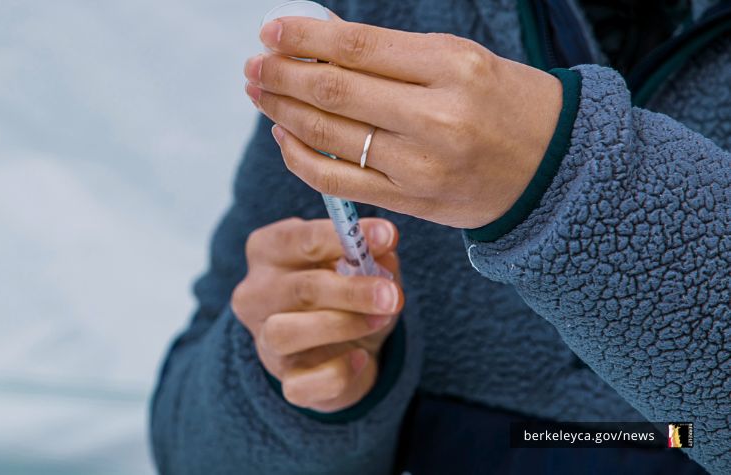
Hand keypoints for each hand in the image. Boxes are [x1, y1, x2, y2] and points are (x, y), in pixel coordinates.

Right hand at [231, 217, 402, 412]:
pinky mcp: (284, 380)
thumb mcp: (359, 262)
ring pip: (286, 333)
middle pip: (298, 288)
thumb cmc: (342, 290)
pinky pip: (303, 383)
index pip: (297, 239)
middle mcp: (255, 294)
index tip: (386, 236)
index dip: (341, 238)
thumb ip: (370, 253)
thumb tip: (385, 251)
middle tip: (391, 293)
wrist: (341, 346)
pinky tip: (361, 358)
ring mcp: (264, 340)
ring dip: (341, 325)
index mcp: (268, 250)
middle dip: (351, 291)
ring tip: (380, 319)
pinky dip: (338, 372)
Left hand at [243, 15, 562, 227]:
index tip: (271, 30)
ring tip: (260, 94)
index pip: (358, 47)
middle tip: (253, 66)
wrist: (554, 170)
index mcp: (452, 67)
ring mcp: (420, 166)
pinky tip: (285, 137)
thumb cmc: (507, 104)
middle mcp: (435, 117)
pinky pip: (338, 181)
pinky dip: (302, 159)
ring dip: (283, 112)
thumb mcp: (462, 60)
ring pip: (329, 136)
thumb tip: (323, 41)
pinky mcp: (410, 202)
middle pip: (335, 92)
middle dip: (282, 76)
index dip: (305, 38)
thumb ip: (394, 55)